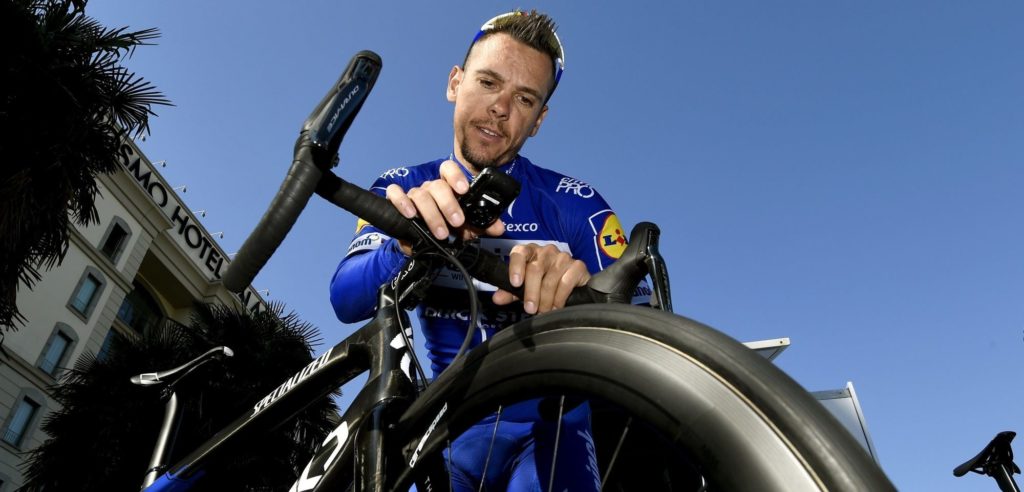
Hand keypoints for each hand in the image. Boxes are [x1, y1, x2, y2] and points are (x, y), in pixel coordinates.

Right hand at [386, 160, 504, 253]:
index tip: (464, 190)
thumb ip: (484, 225)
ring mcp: (414, 194)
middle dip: (448, 205)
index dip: (456, 176)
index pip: (449, 169)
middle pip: (437, 186)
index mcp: (448, 187)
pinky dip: (401, 202)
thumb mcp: (469, 227)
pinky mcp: (398, 202)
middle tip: (457, 222)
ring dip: (432, 215)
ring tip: (442, 233)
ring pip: (420, 194)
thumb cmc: (449, 228)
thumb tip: (499, 228)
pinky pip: (395, 193)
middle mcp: (431, 188)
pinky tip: (409, 214)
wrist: (428, 242)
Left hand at [492, 243, 589, 313]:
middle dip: (532, 292)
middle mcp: (546, 251)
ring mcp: (562, 256)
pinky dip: (560, 297)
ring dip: (546, 299)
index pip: (519, 253)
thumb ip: (510, 292)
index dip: (516, 267)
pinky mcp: (578, 265)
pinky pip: (566, 281)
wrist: (572, 284)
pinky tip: (557, 306)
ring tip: (543, 311)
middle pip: (535, 269)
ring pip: (551, 278)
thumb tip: (497, 298)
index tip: (515, 283)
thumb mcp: (524, 288)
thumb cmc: (543, 283)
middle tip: (531, 309)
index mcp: (529, 252)